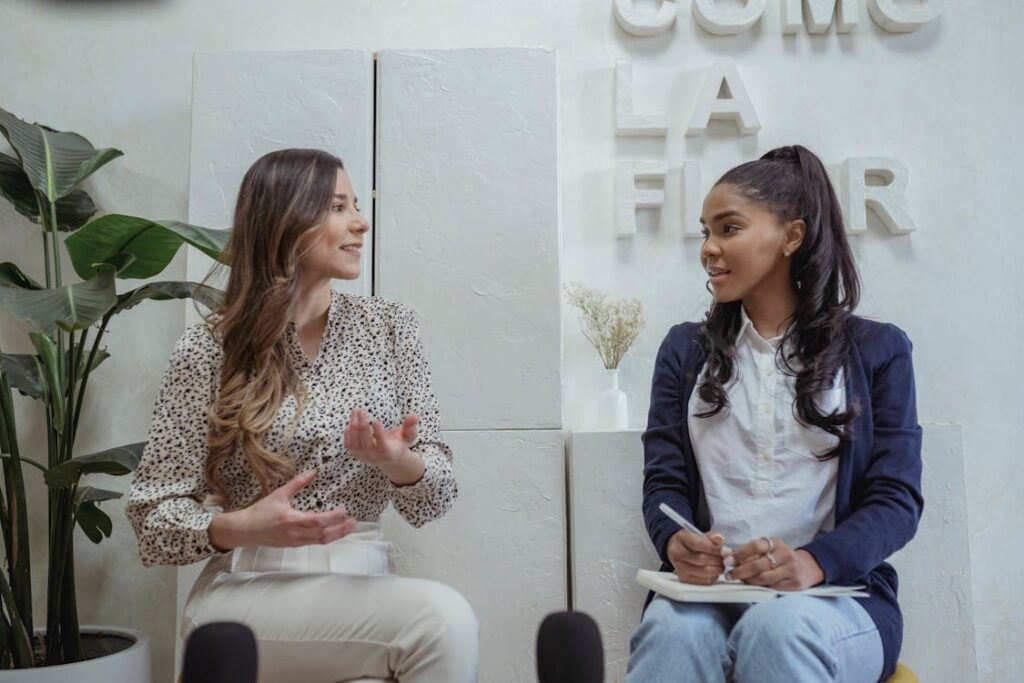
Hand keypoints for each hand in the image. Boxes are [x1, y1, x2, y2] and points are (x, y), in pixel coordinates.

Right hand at [209, 470, 355, 549]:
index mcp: (291, 520)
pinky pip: (314, 543)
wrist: (245, 531)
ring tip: (349, 527)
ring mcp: (295, 541)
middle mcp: (295, 533)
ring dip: (337, 535)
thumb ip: (297, 483)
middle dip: (340, 529)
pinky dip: (327, 538)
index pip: (317, 520)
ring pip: (320, 541)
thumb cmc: (260, 512)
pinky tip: (335, 532)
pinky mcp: (294, 545)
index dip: (332, 517)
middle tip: (354, 522)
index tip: (344, 510)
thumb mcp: (278, 494)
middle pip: (323, 534)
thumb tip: (313, 472)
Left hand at [344, 408, 418, 467]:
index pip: (382, 445)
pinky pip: (349, 446)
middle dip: (362, 426)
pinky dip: (348, 434)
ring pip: (355, 444)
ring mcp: (364, 457)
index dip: (378, 434)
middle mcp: (375, 457)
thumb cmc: (400, 443)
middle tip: (361, 411)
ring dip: (353, 426)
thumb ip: (410, 426)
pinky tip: (350, 422)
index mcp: (389, 453)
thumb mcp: (408, 436)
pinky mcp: (356, 454)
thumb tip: (414, 416)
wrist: (390, 458)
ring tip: (356, 412)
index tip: (376, 421)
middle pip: (366, 443)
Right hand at [667, 530, 727, 584]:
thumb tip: (720, 539)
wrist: (678, 549)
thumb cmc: (691, 542)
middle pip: (701, 559)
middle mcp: (677, 554)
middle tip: (726, 559)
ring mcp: (679, 567)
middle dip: (718, 560)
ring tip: (722, 564)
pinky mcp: (684, 579)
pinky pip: (704, 581)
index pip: (698, 544)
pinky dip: (713, 576)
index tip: (724, 550)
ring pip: (704, 572)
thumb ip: (711, 536)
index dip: (714, 548)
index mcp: (681, 539)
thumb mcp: (700, 534)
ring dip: (717, 569)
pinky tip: (715, 570)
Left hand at [728, 536, 824, 590]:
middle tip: (729, 575)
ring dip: (748, 580)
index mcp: (776, 542)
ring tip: (740, 580)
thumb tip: (726, 555)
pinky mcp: (795, 583)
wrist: (805, 568)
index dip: (739, 554)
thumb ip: (748, 552)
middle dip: (740, 571)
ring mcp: (791, 569)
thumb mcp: (767, 549)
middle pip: (757, 565)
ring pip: (764, 578)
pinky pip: (772, 587)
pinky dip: (760, 587)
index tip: (727, 561)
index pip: (755, 546)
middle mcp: (785, 554)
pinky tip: (754, 584)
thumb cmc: (779, 558)